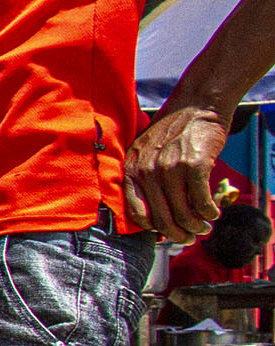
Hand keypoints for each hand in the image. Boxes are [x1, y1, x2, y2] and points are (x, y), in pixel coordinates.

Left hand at [124, 105, 230, 244]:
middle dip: (177, 234)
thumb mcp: (145, 154)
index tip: (164, 234)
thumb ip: (145, 180)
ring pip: (183, 213)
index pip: (135, 213)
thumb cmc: (172, 134)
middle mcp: (147, 171)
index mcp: (131, 170)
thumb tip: (155, 218)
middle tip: (190, 238)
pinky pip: (201, 200)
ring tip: (204, 227)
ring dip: (197, 226)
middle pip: (161, 218)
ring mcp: (169, 168)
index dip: (152, 229)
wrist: (195, 107)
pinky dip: (209, 212)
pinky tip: (213, 213)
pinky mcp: (193, 165)